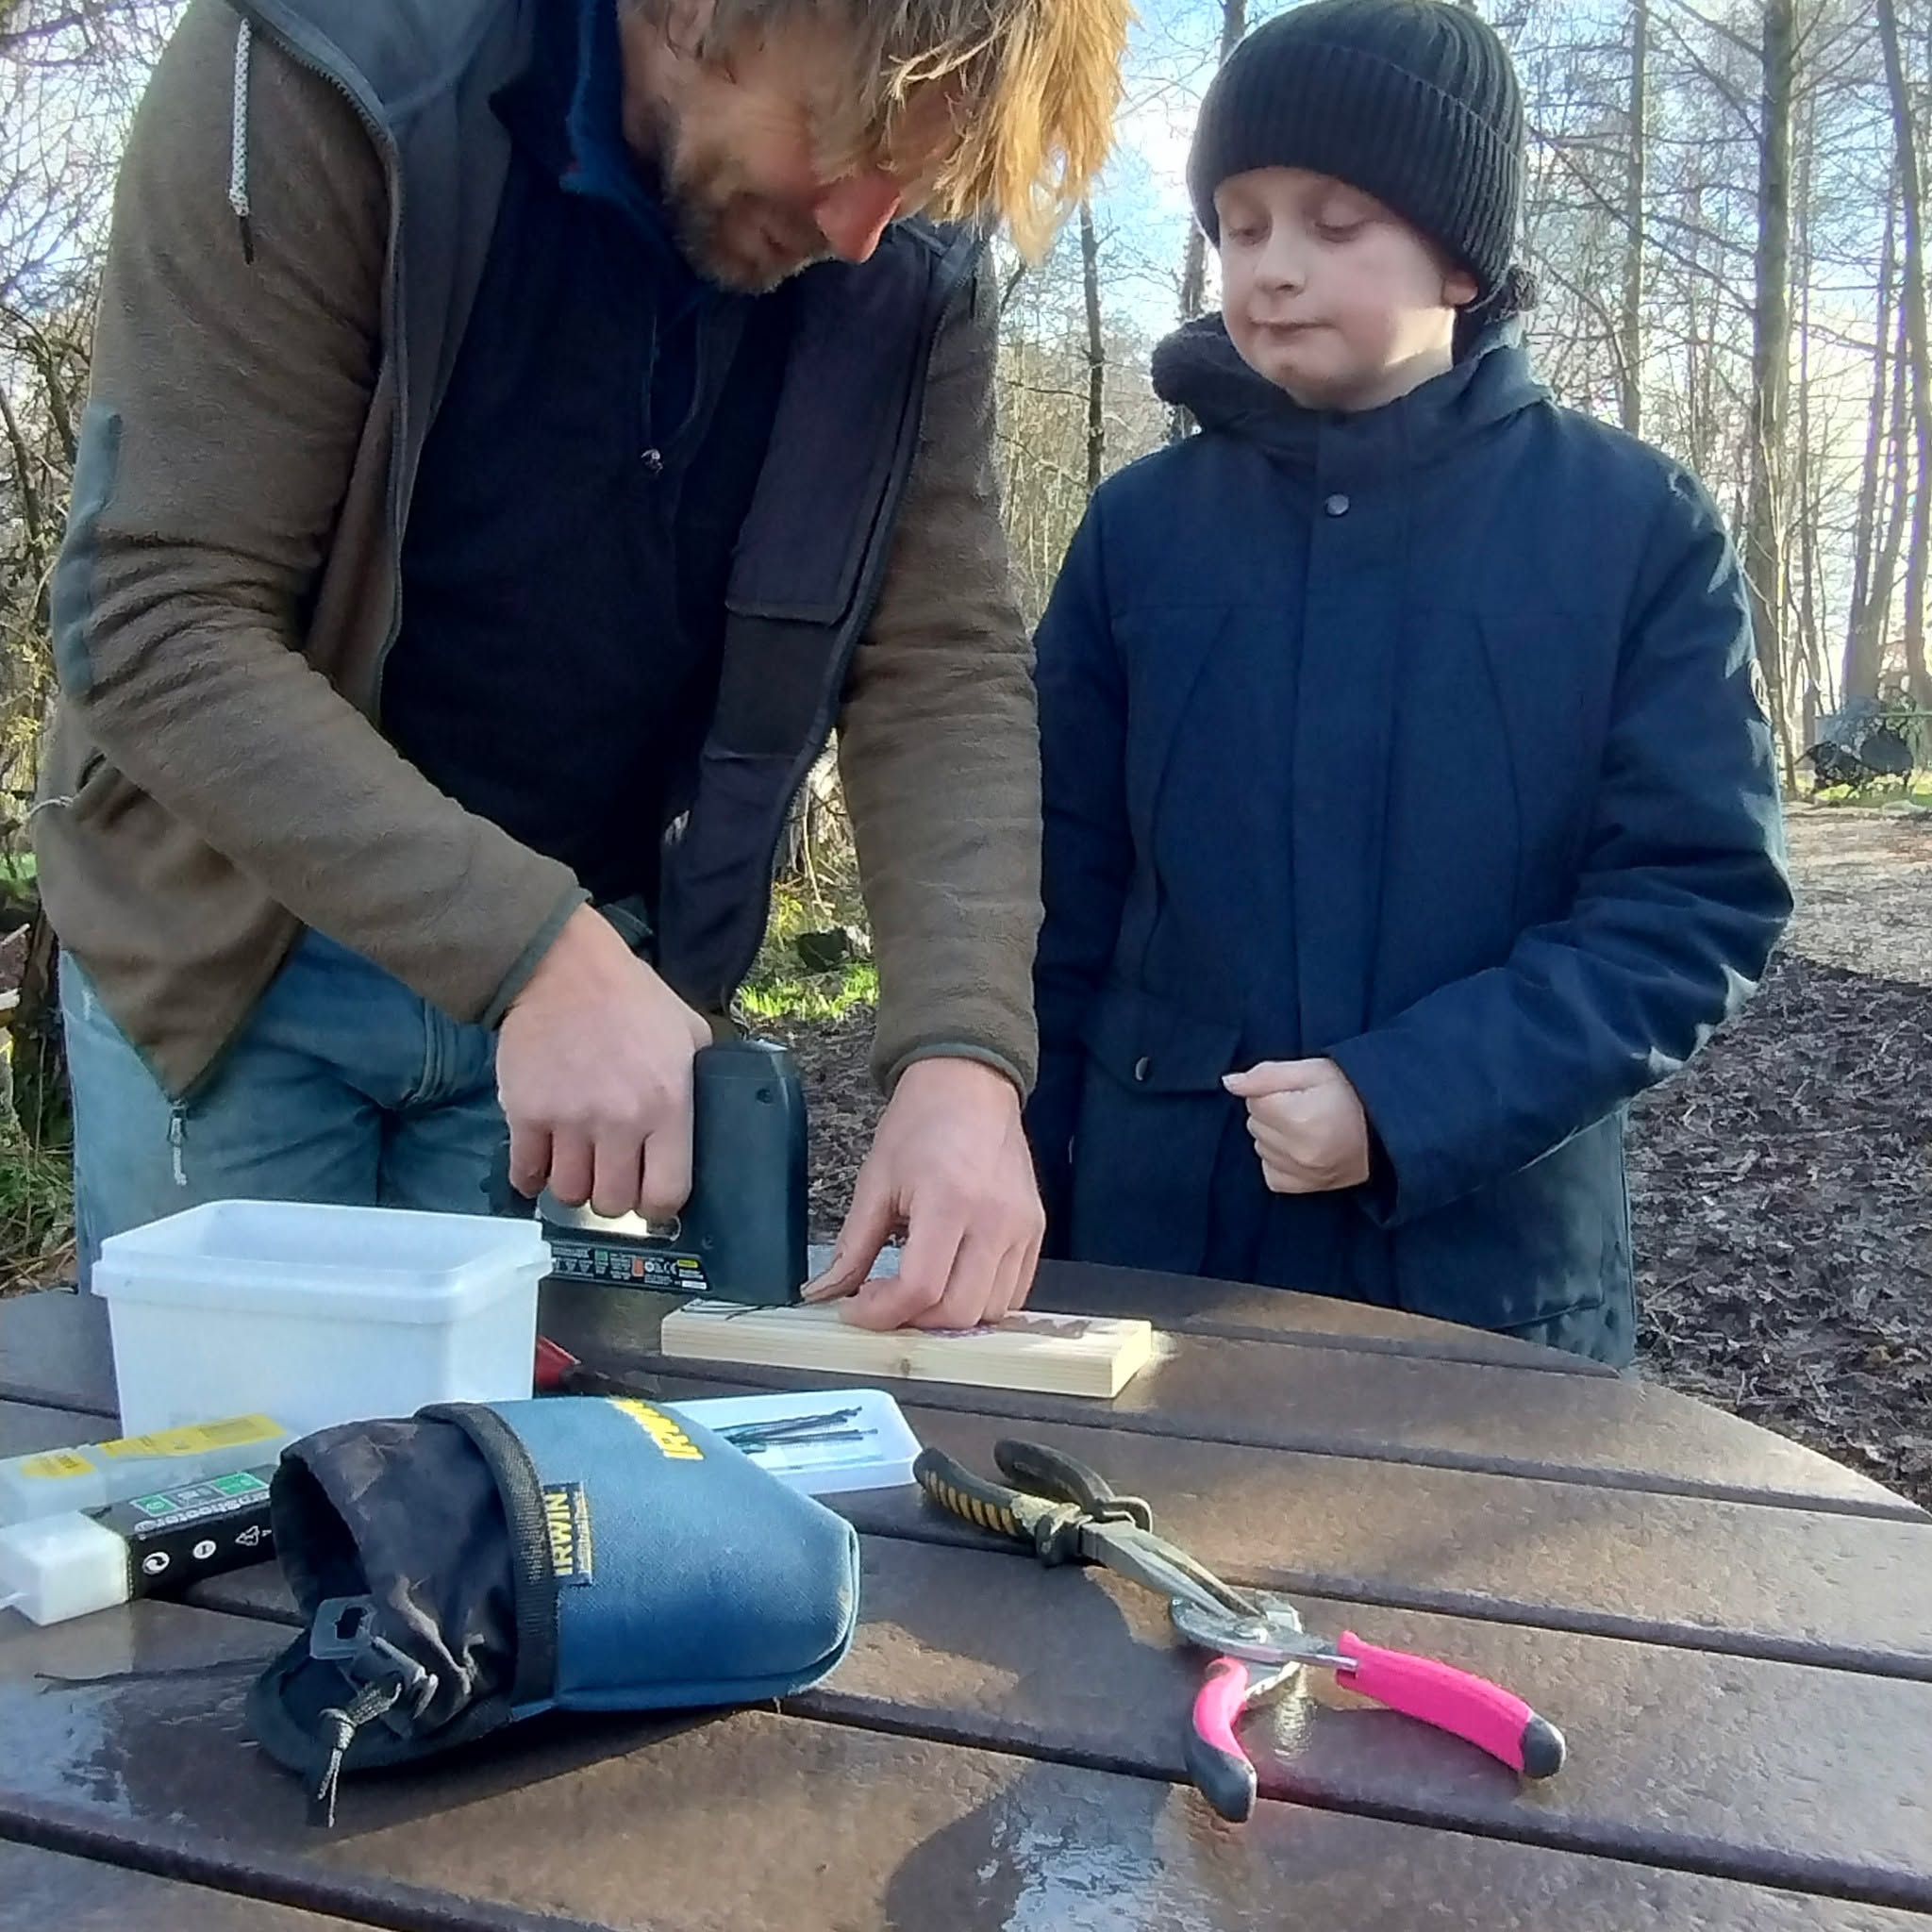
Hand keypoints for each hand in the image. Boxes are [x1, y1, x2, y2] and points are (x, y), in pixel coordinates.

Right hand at [496, 906, 712, 1218]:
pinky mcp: (525, 1112)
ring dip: (574, 1186)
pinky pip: (525, 1172)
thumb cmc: (632, 997)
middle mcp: (620, 1120)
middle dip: (614, 1197)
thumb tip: (713, 1119)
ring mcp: (569, 1119)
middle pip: (613, 1202)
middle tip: (612, 1177)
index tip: (652, 1200)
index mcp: (669, 1104)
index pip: (667, 1192)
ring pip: (568, 1193)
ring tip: (578, 1166)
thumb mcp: (689, 1033)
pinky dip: (530, 1177)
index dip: (660, 1206)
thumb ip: (701, 1081)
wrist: (562, 966)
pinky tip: (540, 1165)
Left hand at [803, 1056, 1044, 1330]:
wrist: (969, 1086)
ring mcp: (1022, 1228)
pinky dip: (980, 1303)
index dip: (882, 1312)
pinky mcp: (1036, 1231)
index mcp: (948, 1201)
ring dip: (948, 1318)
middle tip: (884, 1303)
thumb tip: (824, 1292)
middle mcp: (994, 1220)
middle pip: (957, 1311)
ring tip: (917, 1293)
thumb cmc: (920, 1124)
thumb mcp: (875, 1180)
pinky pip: (1014, 1292)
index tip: (856, 1309)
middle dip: (913, 1321)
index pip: (920, 1286)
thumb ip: (852, 1246)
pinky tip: (951, 1283)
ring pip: (989, 1311)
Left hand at [1222, 1058, 1371, 1193]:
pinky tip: (1302, 1148)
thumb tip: (1229, 1083)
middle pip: (1255, 1123)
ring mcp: (1302, 1174)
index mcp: (1300, 1118)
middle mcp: (1299, 1151)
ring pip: (1260, 1147)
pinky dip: (1280, 1160)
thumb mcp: (1313, 1071)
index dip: (1273, 1090)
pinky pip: (1270, 1172)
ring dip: (1276, 1135)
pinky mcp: (1305, 1188)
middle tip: (1307, 1108)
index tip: (1299, 1092)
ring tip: (1308, 1127)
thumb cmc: (1352, 1093)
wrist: (1387, 1129)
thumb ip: (1266, 1075)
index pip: (1253, 1100)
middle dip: (1273, 1112)